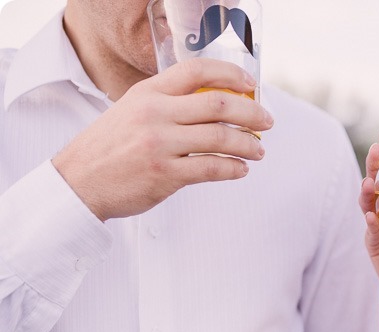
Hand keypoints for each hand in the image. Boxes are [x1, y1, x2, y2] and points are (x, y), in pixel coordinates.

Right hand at [52, 58, 274, 221]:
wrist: (79, 180)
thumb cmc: (111, 147)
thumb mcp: (133, 110)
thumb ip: (168, 103)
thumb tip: (217, 103)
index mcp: (148, 93)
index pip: (196, 70)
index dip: (230, 73)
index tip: (251, 83)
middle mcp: (155, 114)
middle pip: (218, 104)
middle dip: (252, 112)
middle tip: (267, 121)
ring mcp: (160, 144)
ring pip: (221, 138)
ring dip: (248, 144)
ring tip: (258, 150)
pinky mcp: (165, 174)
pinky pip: (213, 169)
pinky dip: (234, 169)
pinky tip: (241, 169)